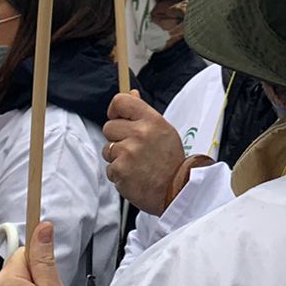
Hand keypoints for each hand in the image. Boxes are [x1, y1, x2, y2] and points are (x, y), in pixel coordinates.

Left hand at [104, 92, 187, 214]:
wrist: (177, 191)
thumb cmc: (171, 161)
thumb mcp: (164, 130)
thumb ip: (144, 113)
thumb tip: (131, 93)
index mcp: (151, 120)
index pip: (121, 101)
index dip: (115, 109)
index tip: (118, 117)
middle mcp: (138, 134)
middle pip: (109, 127)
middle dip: (117, 138)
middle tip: (133, 148)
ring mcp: (127, 153)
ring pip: (108, 149)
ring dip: (117, 157)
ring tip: (136, 164)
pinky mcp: (120, 171)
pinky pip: (110, 168)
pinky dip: (119, 174)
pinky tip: (134, 176)